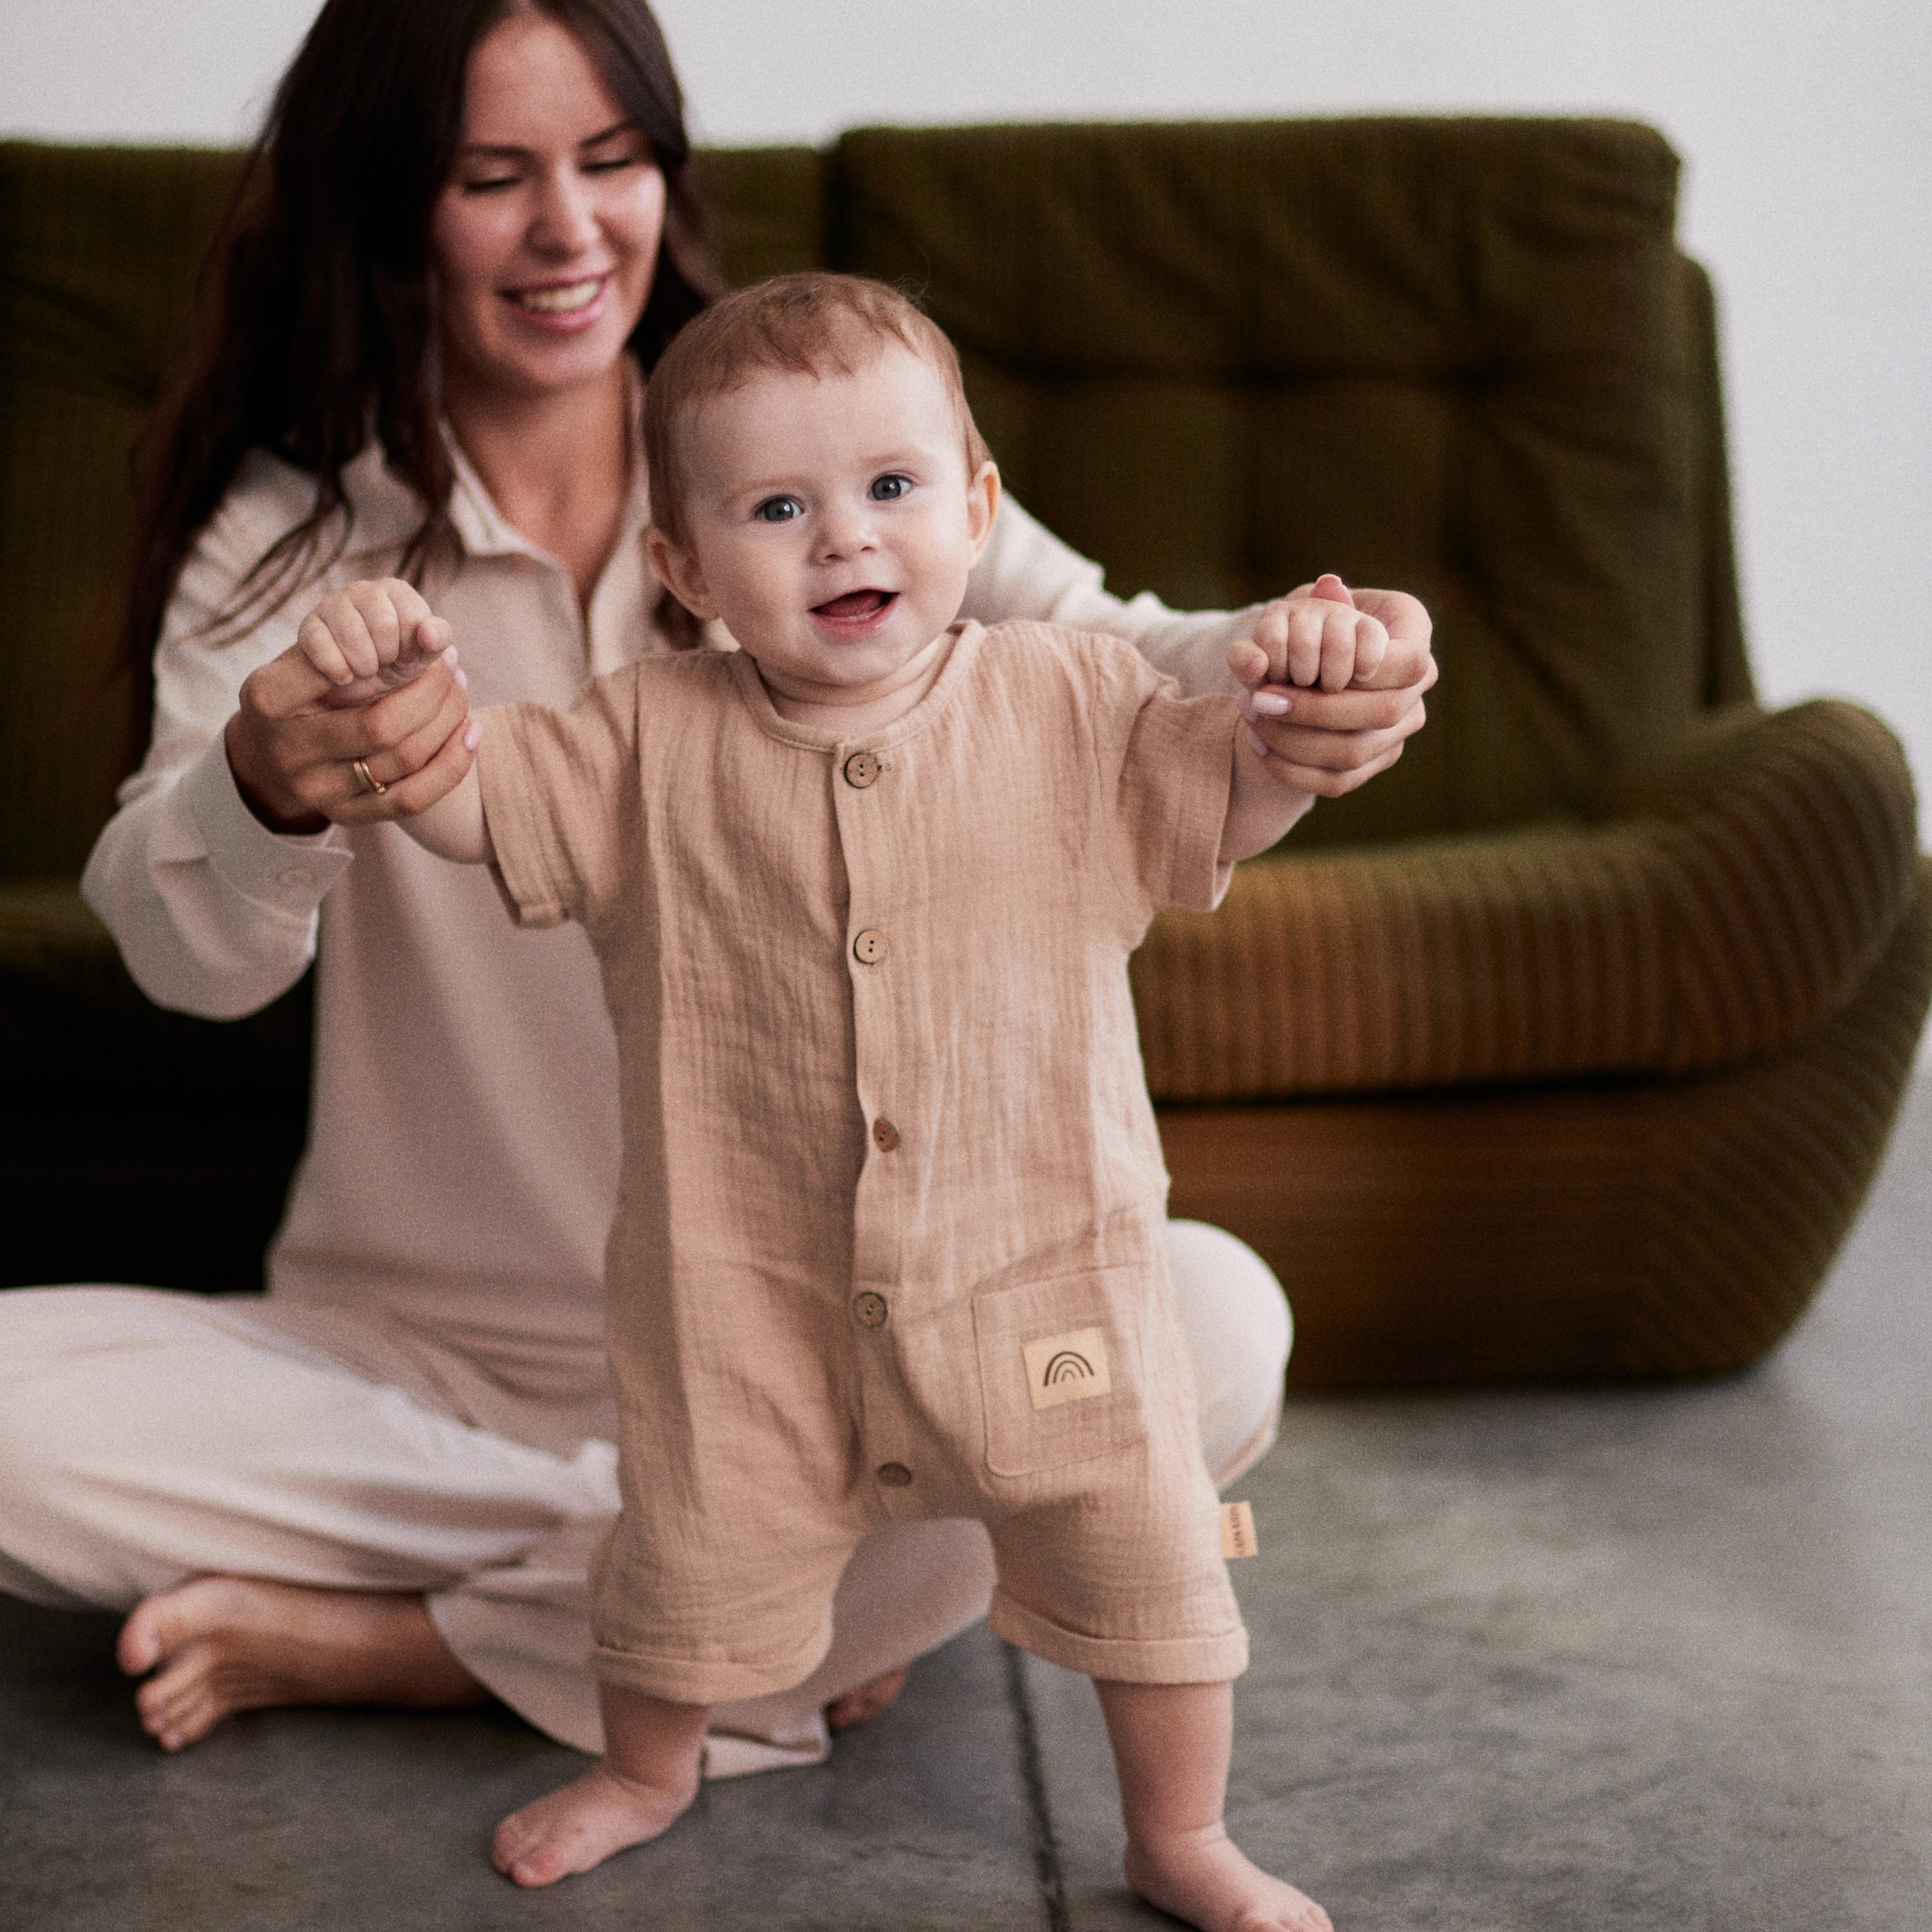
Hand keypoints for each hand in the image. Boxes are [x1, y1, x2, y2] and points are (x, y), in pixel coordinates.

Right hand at [226, 592, 476, 831]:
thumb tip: (434, 633)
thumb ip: (354, 641)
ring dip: (448, 720)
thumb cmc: (302, 687)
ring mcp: (317, 791)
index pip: (346, 672)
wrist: (269, 750)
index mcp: (270, 698)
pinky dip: (453, 764)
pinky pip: (413, 800)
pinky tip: (471, 733)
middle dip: (432, 691)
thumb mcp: (309, 656)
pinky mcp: (346, 817)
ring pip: (404, 760)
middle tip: (451, 664)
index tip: (422, 644)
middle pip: (384, 725)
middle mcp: (288, 750)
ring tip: (460, 690)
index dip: (397, 659)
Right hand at [297, 577, 444, 696]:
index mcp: (396, 591)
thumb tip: (432, 635)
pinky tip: (344, 677)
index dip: (411, 647)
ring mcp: (332, 605)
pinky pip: (321, 646)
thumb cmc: (395, 663)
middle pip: (383, 624)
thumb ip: (437, 640)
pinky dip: (338, 670)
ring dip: (364, 665)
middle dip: (388, 656)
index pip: (413, 617)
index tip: (406, 656)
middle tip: (384, 664)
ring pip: (352, 634)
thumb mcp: (423, 655)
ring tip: (366, 670)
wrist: (355, 684)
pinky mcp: (308, 627)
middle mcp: (363, 590)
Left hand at [1227, 574, 1434, 799]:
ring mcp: (1400, 730)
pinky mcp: (1374, 763)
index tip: (1305, 671)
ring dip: (1293, 741)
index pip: (1409, 662)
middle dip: (1313, 710)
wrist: (1307, 659)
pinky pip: (1336, 782)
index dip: (1362, 669)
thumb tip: (1327, 587)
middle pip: (1382, 713)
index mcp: (1415, 634)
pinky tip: (1256, 744)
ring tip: (1251, 716)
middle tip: (1259, 700)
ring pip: (1355, 752)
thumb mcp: (1304, 607)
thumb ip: (1309, 602)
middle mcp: (1417, 687)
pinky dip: (1290, 769)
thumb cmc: (1309, 622)